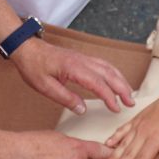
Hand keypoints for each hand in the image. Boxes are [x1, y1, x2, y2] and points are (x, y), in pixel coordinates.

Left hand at [11, 38, 134, 114]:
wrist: (27, 49)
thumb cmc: (34, 66)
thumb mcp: (45, 87)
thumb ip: (65, 98)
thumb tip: (83, 109)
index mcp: (74, 68)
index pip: (98, 83)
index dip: (109, 97)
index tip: (116, 109)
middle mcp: (82, 61)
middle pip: (109, 74)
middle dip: (122, 88)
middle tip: (131, 103)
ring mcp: (84, 58)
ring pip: (109, 68)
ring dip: (121, 80)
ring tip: (128, 94)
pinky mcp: (82, 58)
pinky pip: (103, 64)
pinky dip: (114, 73)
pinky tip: (116, 80)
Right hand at [102, 94, 158, 158]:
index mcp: (156, 137)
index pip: (142, 158)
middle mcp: (144, 132)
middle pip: (129, 153)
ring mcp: (138, 125)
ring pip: (123, 143)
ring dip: (114, 155)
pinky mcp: (136, 120)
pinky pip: (123, 129)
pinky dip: (115, 137)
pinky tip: (107, 144)